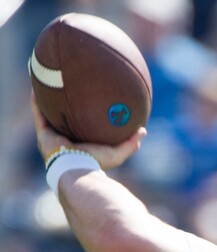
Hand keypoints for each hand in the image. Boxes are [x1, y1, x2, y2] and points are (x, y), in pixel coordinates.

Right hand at [31, 92, 145, 168]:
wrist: (77, 170)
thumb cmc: (97, 163)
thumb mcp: (117, 153)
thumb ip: (131, 143)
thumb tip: (143, 130)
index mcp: (81, 145)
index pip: (82, 128)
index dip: (83, 116)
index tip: (87, 102)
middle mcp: (66, 140)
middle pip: (65, 120)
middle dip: (64, 106)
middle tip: (68, 88)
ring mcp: (53, 137)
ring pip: (49, 115)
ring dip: (47, 100)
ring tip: (47, 81)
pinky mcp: (43, 135)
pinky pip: (38, 114)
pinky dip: (36, 101)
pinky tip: (37, 85)